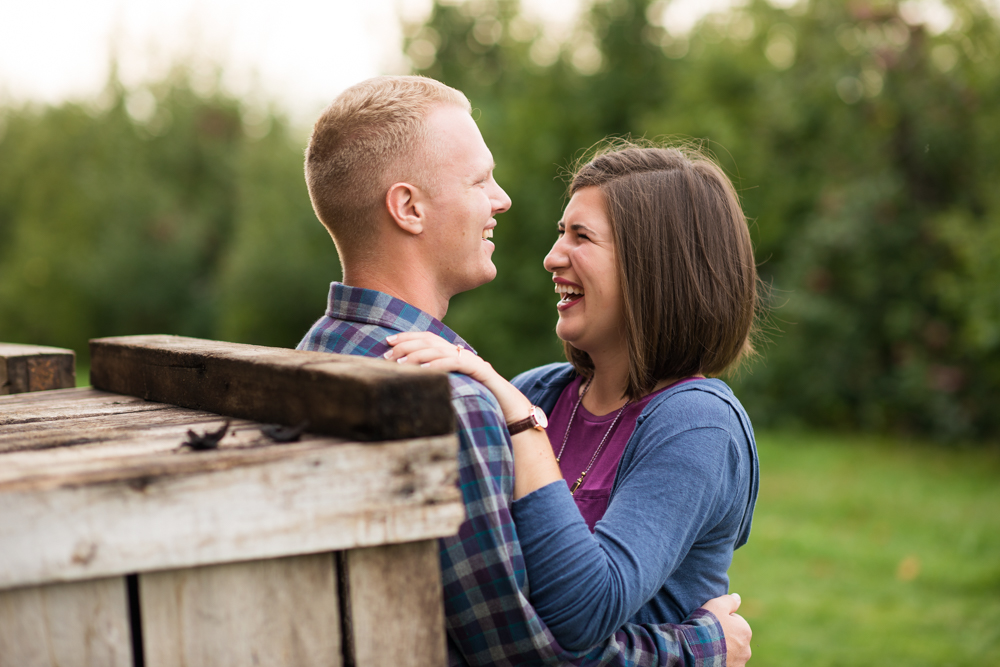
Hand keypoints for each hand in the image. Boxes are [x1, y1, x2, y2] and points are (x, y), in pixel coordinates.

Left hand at [384, 332, 531, 419]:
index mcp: (454, 355)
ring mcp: (472, 360)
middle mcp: (462, 353)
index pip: (428, 338)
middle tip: (388, 355)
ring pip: (441, 350)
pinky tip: (424, 371)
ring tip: (400, 364)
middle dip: (407, 345)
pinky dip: (439, 365)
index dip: (408, 337)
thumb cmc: (481, 402)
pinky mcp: (481, 371)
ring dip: (418, 355)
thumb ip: (437, 381)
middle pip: (431, 340)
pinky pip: (456, 363)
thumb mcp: (454, 389)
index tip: (388, 341)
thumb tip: (411, 383)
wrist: (512, 411)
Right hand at [701, 593, 750, 666]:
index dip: (722, 621)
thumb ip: (729, 600)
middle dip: (725, 637)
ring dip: (723, 650)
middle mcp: (746, 649)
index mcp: (745, 631)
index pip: (735, 622)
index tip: (712, 622)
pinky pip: (727, 663)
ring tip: (708, 647)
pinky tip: (710, 656)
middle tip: (709, 635)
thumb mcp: (716, 605)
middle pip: (734, 639)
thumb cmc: (707, 625)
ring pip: (731, 653)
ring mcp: (739, 662)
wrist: (696, 649)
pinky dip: (720, 660)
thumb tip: (737, 598)